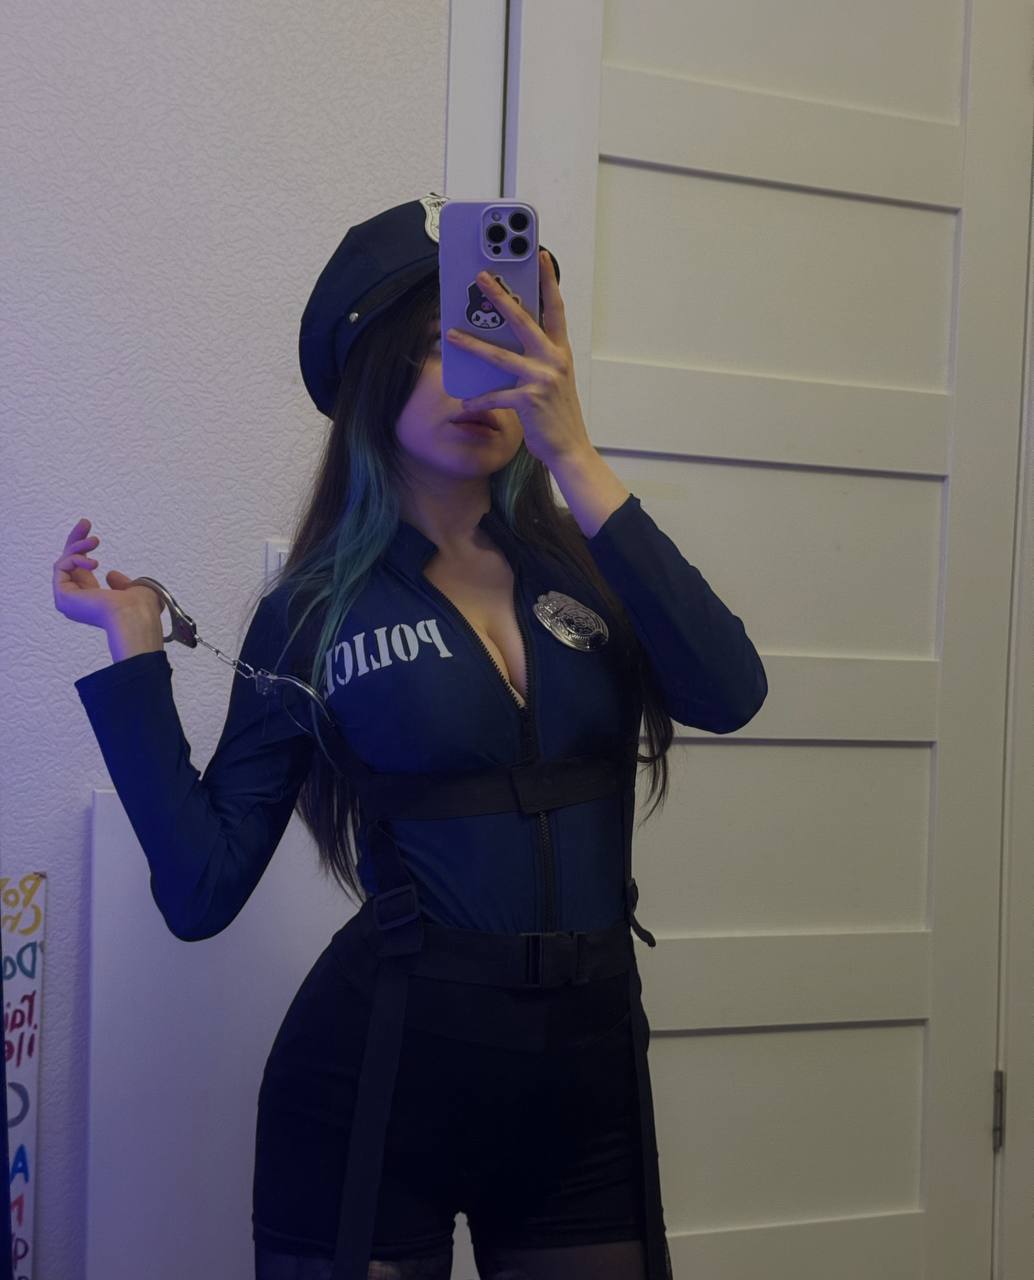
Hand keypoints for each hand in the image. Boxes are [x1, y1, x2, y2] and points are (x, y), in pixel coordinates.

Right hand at [53, 517, 162, 632]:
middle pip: (67, 563)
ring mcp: (68, 599)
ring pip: (63, 562)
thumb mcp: (134, 589)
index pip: (79, 569)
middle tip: (85, 522)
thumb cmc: (141, 608)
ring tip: (96, 541)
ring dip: (79, 546)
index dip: (83, 549)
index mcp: (92, 599)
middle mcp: (76, 600)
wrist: (135, 616)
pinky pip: (61, 567)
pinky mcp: (63, 596)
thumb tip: (111, 574)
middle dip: (76, 540)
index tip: (92, 533)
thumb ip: (122, 583)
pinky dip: (76, 558)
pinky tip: (94, 562)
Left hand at [445, 250, 592, 467]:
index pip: (555, 309)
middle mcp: (553, 360)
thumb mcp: (553, 380)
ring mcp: (542, 378)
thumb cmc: (557, 414)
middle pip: (523, 320)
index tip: (539, 255)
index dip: (548, 281)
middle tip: (481, 277)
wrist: (569, 448)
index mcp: (560, 352)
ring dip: (472, 344)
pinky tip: (464, 402)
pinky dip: (477, 400)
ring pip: (499, 355)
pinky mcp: (528, 399)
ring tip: (451, 335)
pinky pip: (495, 395)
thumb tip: (503, 342)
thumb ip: (535, 358)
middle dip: (500, 296)